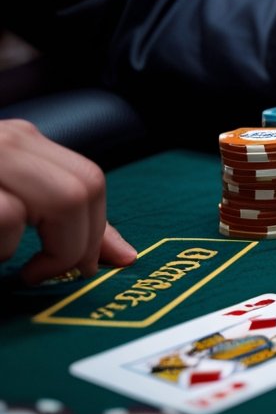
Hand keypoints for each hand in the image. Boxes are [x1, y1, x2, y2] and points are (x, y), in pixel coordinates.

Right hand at [0, 120, 135, 283]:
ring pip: (63, 199)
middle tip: (50, 273)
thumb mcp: (8, 198)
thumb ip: (59, 218)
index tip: (85, 265)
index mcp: (19, 144)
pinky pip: (9, 216)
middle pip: (86, 187)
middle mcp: (8, 140)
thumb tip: (125, 256)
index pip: (89, 178)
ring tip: (8, 260)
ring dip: (45, 247)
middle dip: (81, 243)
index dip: (98, 229)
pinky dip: (1, 248)